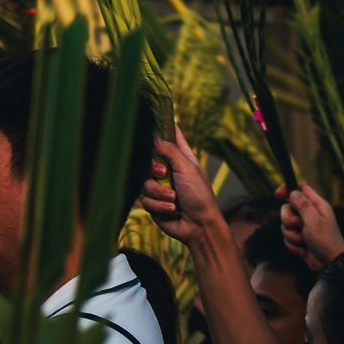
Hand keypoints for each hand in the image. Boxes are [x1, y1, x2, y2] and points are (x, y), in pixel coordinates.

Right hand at [141, 126, 220, 242]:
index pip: (170, 136)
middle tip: (163, 174)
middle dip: (153, 169)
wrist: (198, 226)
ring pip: (143, 182)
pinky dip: (159, 205)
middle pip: (147, 159)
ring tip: (174, 199)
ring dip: (159, 192)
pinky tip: (171, 210)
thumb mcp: (188, 169)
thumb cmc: (200, 196)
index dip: (161, 126)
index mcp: (181, 158)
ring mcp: (160, 186)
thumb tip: (154, 137)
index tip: (151, 117)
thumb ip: (170, 152)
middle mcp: (169, 170)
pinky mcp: (153, 202)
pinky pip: (144, 199)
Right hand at [280, 182, 343, 269]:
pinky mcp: (299, 238)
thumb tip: (293, 192)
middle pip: (287, 208)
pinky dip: (293, 245)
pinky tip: (303, 250)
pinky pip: (286, 237)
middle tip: (298, 226)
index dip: (288, 188)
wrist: (329, 264)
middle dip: (288, 219)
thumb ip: (303, 205)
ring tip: (303, 241)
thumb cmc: (325, 241)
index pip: (301, 189)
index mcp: (317, 206)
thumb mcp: (314, 220)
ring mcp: (304, 227)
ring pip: (285, 224)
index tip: (278, 194)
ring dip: (291, 235)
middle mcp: (310, 214)